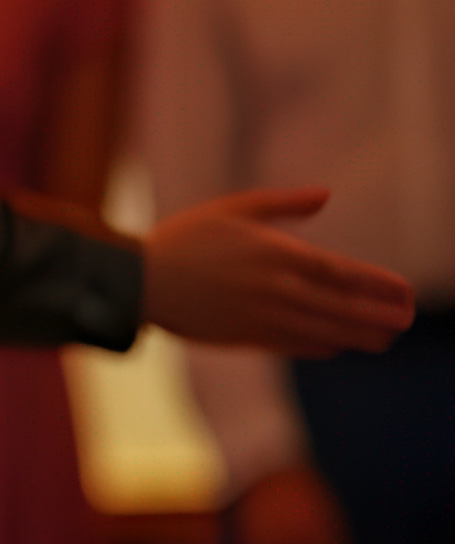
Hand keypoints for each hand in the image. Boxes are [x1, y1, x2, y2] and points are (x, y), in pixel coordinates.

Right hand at [140, 188, 415, 356]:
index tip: (405, 291)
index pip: (341, 272)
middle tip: (406, 320)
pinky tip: (337, 346)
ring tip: (383, 339)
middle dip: (378, 315)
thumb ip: (283, 204)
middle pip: (340, 307)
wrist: (137, 282)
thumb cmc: (183, 239)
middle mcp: (273, 289)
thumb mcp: (232, 209)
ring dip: (357, 336)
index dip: (377, 284)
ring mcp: (259, 316)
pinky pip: (291, 344)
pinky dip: (320, 346)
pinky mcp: (241, 337)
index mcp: (275, 254)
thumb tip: (325, 196)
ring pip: (321, 330)